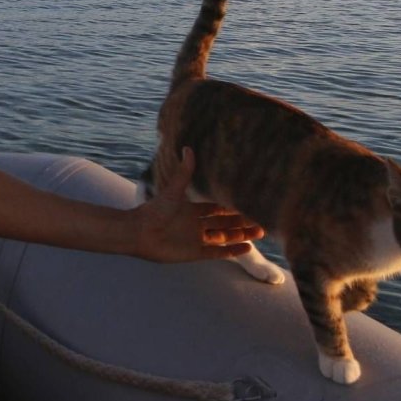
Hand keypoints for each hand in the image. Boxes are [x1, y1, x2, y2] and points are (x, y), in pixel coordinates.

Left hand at [129, 147, 262, 262]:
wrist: (139, 233)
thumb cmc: (154, 210)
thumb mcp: (173, 190)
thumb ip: (184, 172)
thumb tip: (188, 147)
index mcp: (191, 210)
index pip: (216, 208)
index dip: (231, 208)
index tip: (249, 204)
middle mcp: (195, 225)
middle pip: (224, 223)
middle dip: (242, 222)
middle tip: (262, 220)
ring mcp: (196, 240)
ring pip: (224, 237)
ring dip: (241, 235)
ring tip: (260, 233)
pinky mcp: (194, 253)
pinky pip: (217, 253)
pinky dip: (232, 250)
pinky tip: (247, 247)